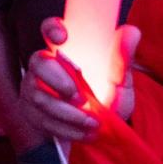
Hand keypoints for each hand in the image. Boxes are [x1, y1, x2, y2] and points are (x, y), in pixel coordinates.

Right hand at [19, 17, 139, 141]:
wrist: (95, 134)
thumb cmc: (104, 101)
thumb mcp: (118, 83)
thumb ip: (121, 60)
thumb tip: (131, 31)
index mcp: (64, 52)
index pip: (50, 29)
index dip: (52, 29)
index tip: (63, 38)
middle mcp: (43, 66)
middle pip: (38, 63)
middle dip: (60, 82)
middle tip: (82, 99)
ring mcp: (33, 89)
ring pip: (40, 97)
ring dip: (69, 113)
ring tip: (93, 123)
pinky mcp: (30, 112)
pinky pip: (43, 120)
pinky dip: (68, 129)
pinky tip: (84, 132)